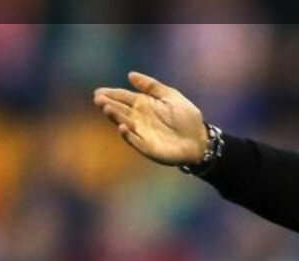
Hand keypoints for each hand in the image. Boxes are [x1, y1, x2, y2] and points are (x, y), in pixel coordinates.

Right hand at [92, 71, 208, 166]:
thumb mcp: (171, 96)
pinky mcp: (147, 147)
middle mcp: (140, 118)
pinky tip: (123, 127)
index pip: (124, 97)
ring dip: (115, 117)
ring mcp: (142, 133)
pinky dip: (128, 135)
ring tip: (107, 108)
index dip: (112, 94)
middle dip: (108, 104)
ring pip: (124, 123)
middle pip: (120, 110)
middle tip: (98, 99)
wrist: (200, 140)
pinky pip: (134, 141)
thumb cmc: (187, 118)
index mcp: (145, 104)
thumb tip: (130, 75)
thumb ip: (152, 86)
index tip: (99, 91)